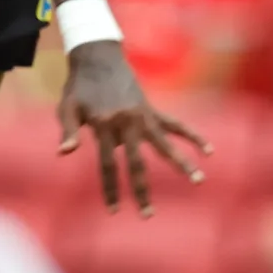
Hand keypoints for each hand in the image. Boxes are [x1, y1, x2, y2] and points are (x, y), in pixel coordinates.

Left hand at [57, 41, 209, 213]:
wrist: (97, 58)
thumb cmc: (78, 87)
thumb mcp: (67, 107)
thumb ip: (67, 131)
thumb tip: (64, 153)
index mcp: (104, 126)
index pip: (107, 165)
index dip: (110, 189)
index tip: (113, 211)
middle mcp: (127, 123)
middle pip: (137, 162)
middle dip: (142, 190)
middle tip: (148, 215)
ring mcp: (143, 116)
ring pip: (165, 144)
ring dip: (182, 163)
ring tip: (199, 180)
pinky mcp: (152, 110)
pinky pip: (175, 124)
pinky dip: (192, 136)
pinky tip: (208, 150)